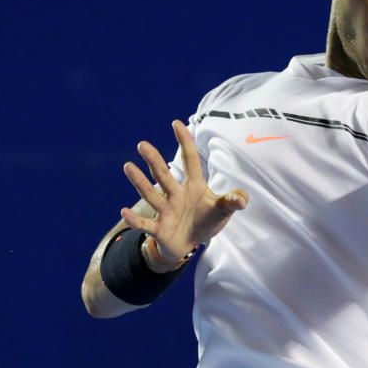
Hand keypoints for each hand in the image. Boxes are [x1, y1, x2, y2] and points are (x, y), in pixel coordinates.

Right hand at [120, 120, 248, 267]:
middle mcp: (176, 195)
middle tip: (142, 144)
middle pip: (164, 175)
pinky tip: (124, 211)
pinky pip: (145, 224)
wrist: (191, 244)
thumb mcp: (223, 211)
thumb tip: (243, 199)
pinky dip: (135, 220)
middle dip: (154, 160)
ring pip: (151, 194)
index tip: (176, 123)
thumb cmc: (206, 221)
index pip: (189, 160)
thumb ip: (232, 201)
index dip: (185, 142)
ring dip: (140, 182)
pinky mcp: (159, 229)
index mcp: (194, 186)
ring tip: (128, 166)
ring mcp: (165, 211)